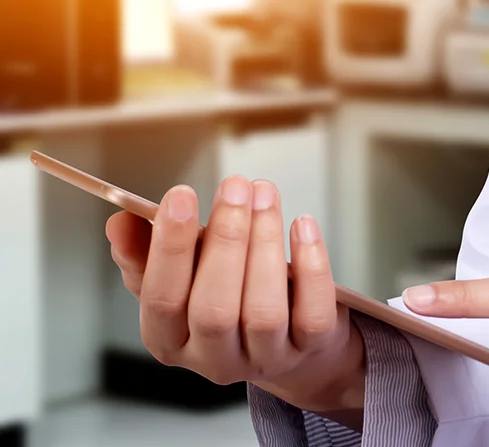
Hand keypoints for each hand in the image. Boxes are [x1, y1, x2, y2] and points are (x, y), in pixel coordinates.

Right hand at [106, 176, 364, 419]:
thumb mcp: (180, 275)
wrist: (290, 336)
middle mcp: (214, 359)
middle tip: (235, 185)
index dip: (169, 247)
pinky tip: (302, 224)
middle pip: (214, 309)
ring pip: (263, 310)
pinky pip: (311, 312)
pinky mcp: (309, 349)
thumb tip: (121, 221)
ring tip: (265, 195)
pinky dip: (310, 265)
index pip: (161, 299)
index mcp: (170, 339)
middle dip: (225, 240)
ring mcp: (265, 358)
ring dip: (265, 243)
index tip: (180, 195)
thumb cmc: (225, 293)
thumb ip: (146, 250)